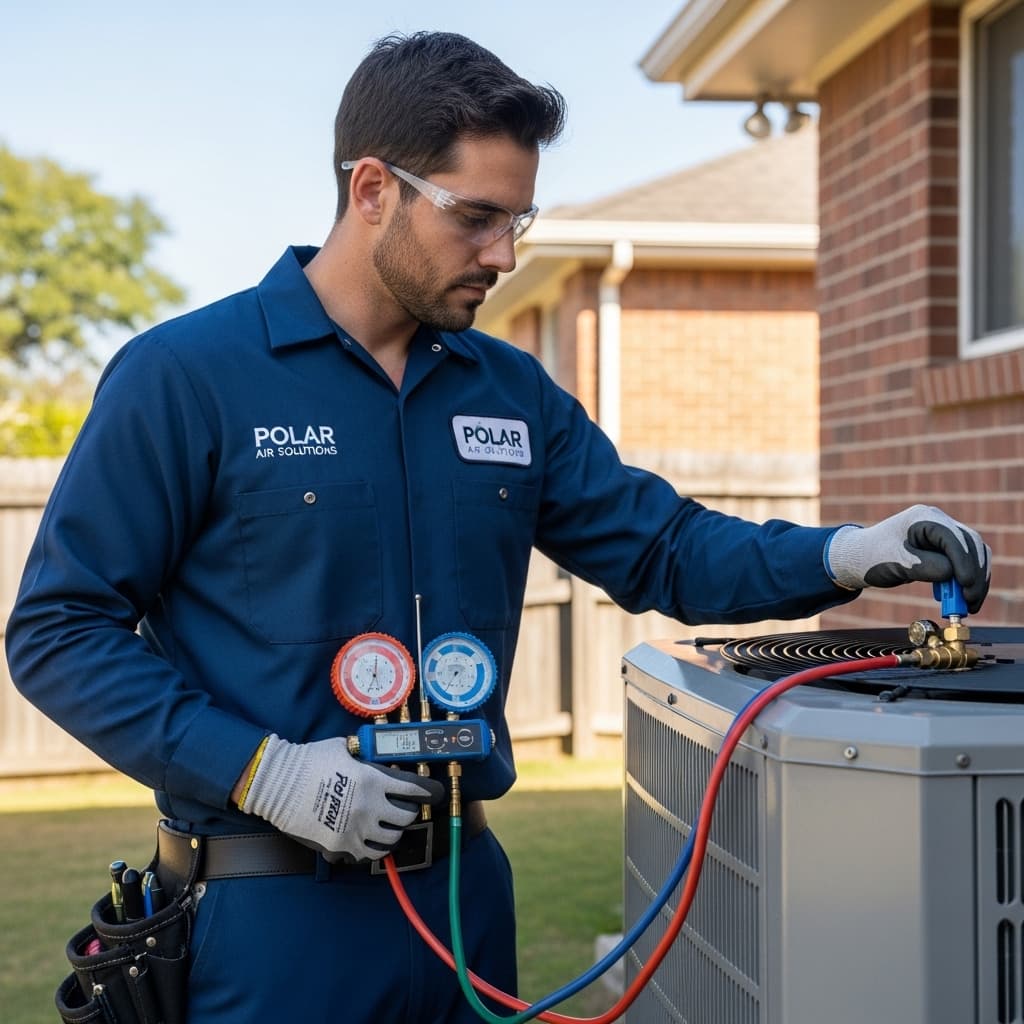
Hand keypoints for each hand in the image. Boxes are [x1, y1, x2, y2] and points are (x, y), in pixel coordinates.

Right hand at [239, 734, 443, 861]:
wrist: (277, 785)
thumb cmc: (310, 761)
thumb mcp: (343, 748)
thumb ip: (364, 754)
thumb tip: (376, 753)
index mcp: (373, 780)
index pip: (414, 789)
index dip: (428, 791)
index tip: (435, 793)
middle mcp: (370, 807)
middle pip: (407, 817)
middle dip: (409, 811)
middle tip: (404, 807)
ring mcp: (356, 829)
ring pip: (392, 839)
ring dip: (393, 831)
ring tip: (387, 824)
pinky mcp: (341, 846)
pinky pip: (370, 854)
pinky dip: (375, 848)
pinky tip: (371, 839)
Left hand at [826, 504, 990, 611]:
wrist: (859, 558)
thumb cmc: (873, 557)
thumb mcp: (899, 563)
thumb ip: (927, 566)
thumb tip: (954, 575)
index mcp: (925, 518)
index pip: (955, 539)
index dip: (964, 562)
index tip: (966, 586)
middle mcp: (938, 522)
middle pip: (971, 546)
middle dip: (975, 574)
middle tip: (971, 602)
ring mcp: (943, 534)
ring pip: (973, 555)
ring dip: (975, 579)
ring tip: (969, 605)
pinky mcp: (944, 549)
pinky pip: (965, 562)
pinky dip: (967, 579)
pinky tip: (960, 598)